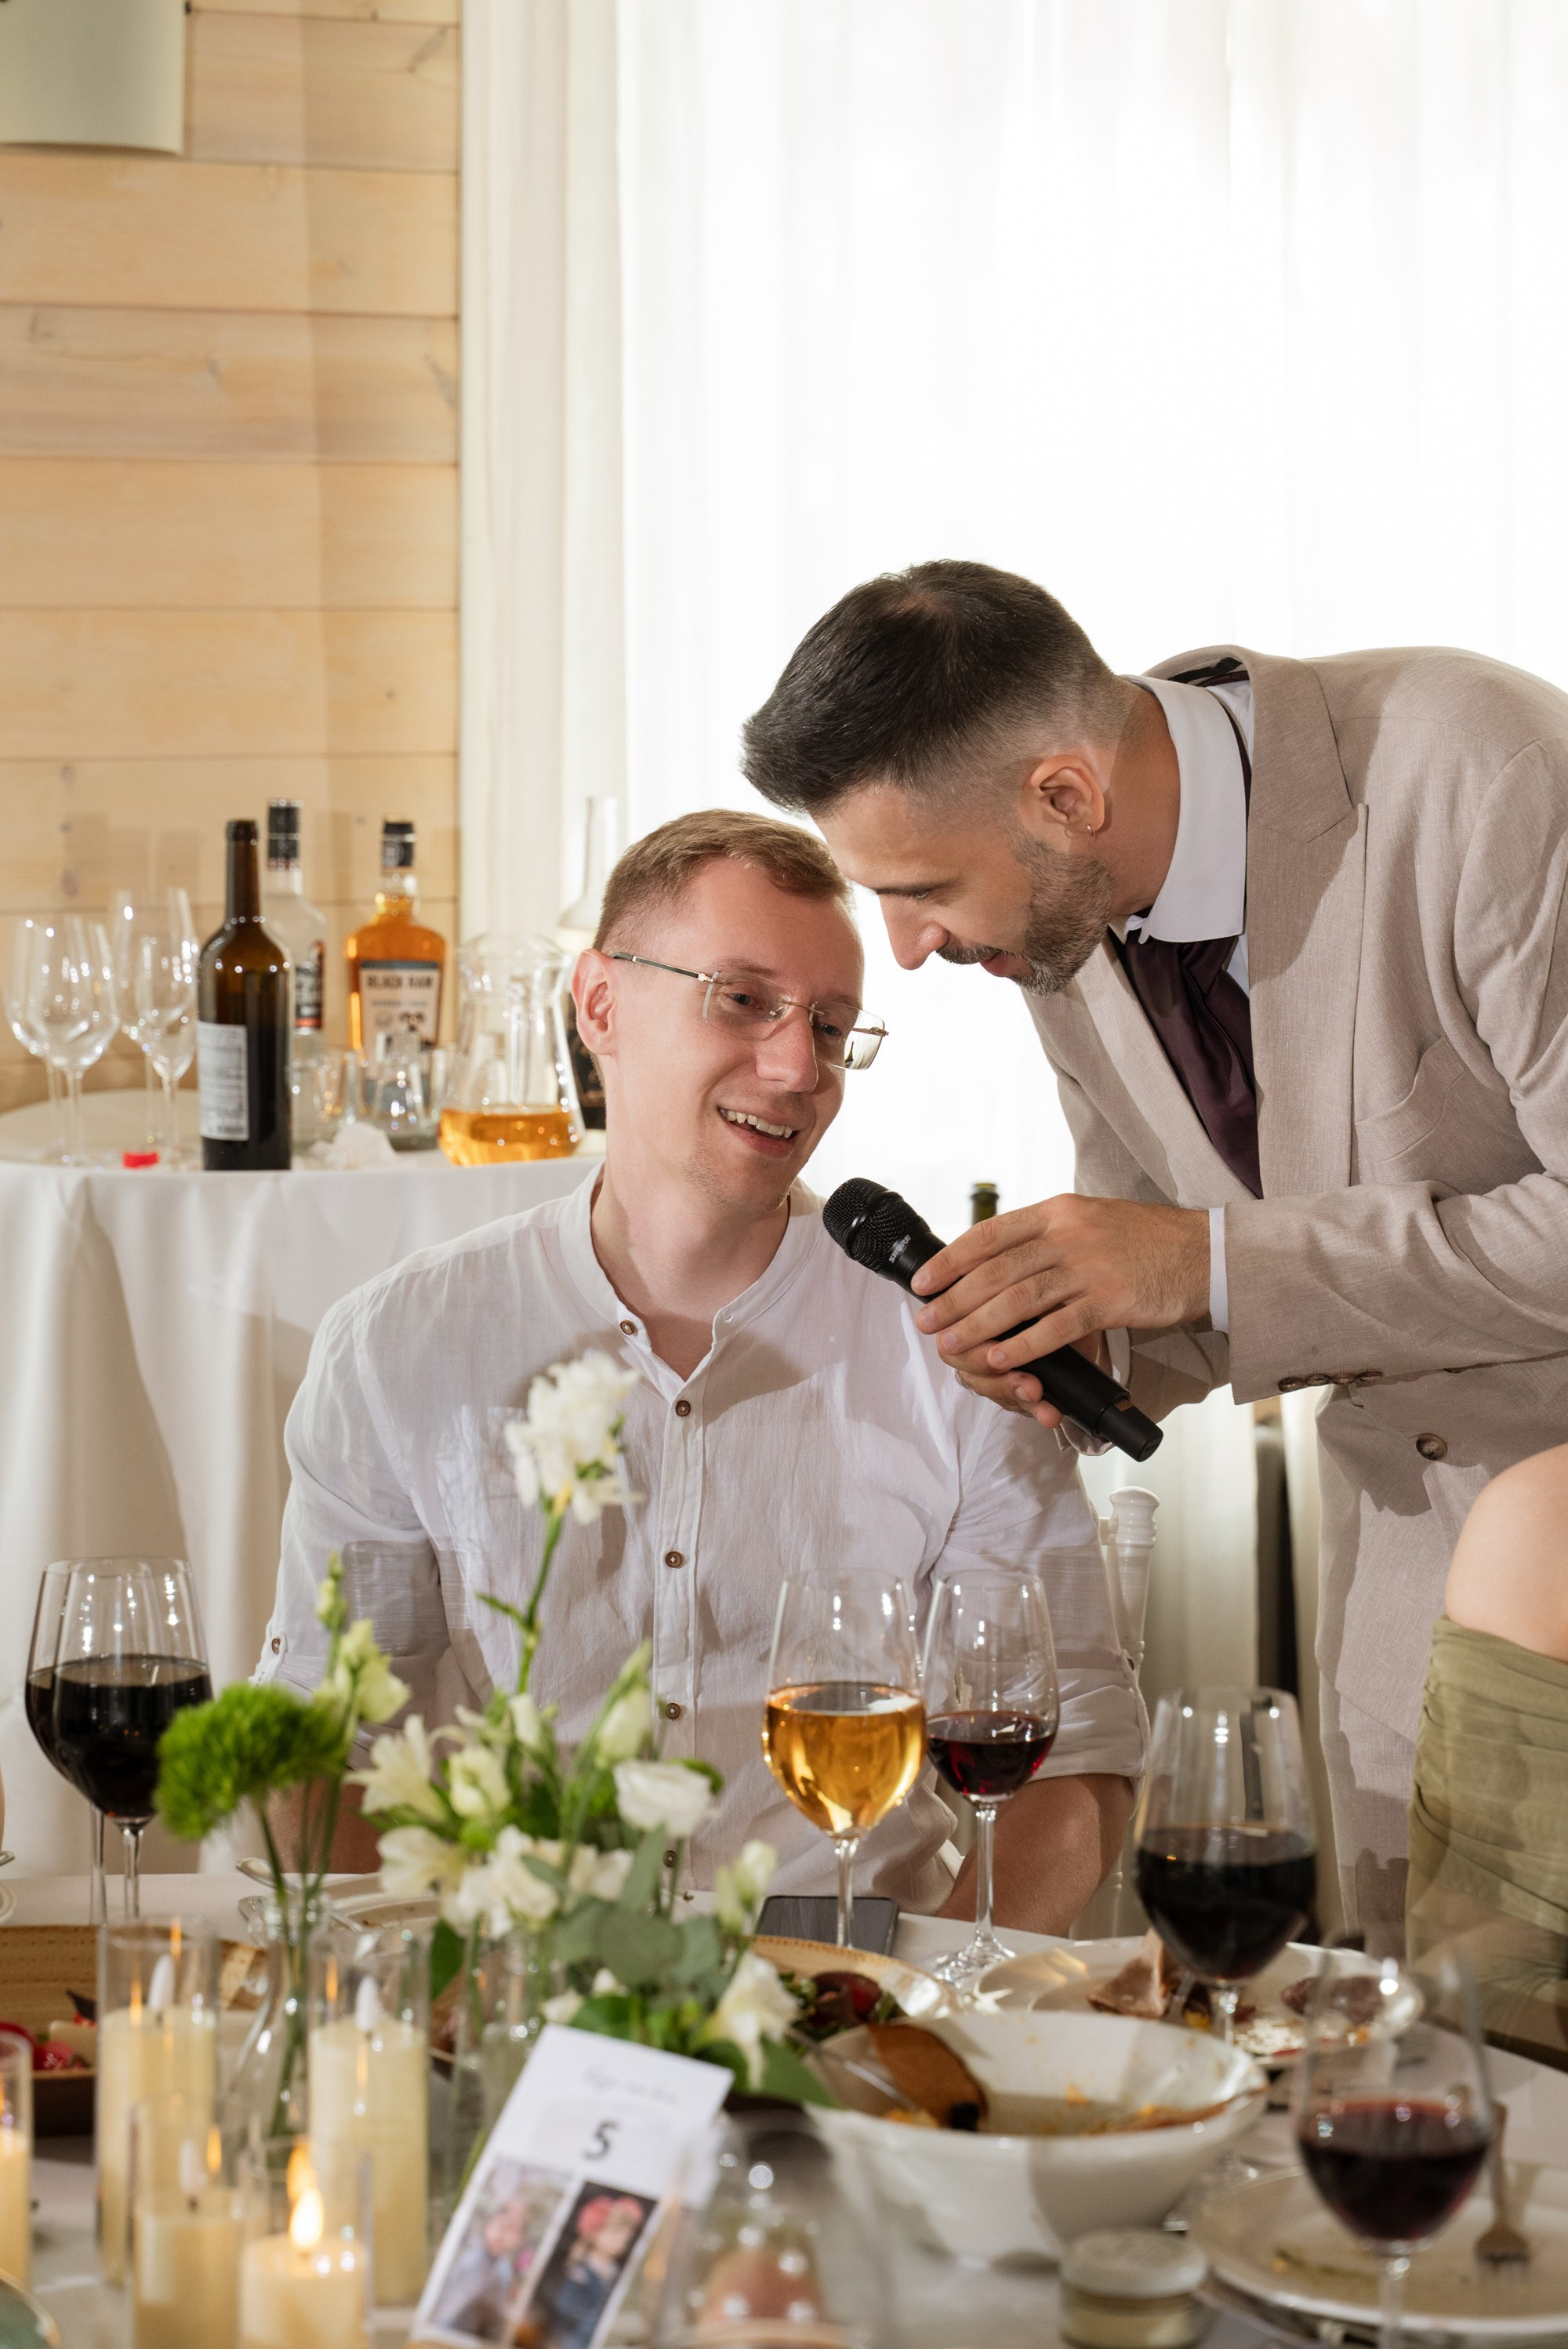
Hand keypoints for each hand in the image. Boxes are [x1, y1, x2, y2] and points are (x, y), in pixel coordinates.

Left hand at [911, 1195, 1208, 1419]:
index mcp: (1058, 1211)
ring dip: (978, 1325)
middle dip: (954, 1299)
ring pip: (1018, 1299)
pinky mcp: (1110, 1301)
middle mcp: (1068, 1234)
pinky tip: (1000, 1357)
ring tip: (952, 1343)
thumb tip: (997, 1257)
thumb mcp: (1090, 1220)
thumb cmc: (1145, 1240)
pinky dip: (1023, 1345)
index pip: (990, 1234)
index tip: (924, 1281)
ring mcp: (1088, 1267)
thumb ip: (1047, 1234)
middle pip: (996, 1270)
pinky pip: (1056, 1327)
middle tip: (927, 1321)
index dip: (952, 1259)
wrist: (1203, 1253)